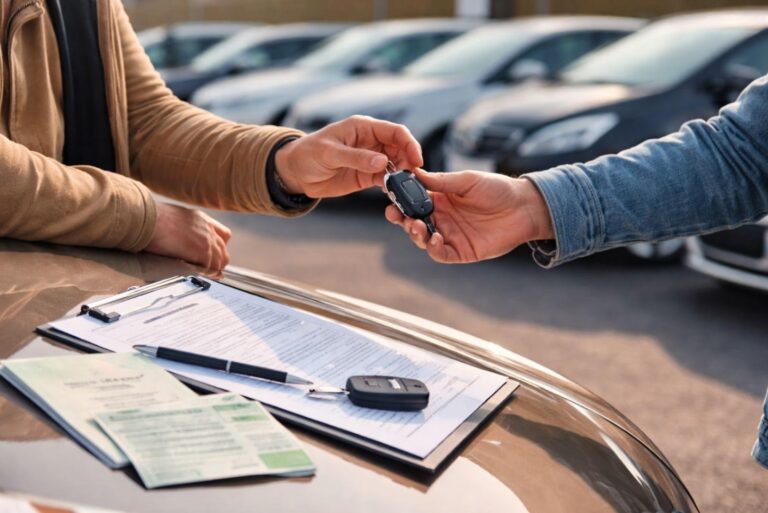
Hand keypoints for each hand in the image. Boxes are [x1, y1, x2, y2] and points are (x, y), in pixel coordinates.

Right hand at [144, 202, 231, 269]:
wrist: (146, 218)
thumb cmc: (151, 219)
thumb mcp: (173, 218)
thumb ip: (184, 228)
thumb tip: (179, 239)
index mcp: (201, 219)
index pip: (224, 235)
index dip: (220, 247)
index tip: (213, 255)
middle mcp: (208, 228)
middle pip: (223, 251)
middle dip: (217, 262)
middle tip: (208, 270)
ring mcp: (207, 239)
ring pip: (220, 261)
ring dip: (211, 270)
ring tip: (202, 276)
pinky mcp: (202, 251)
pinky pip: (211, 268)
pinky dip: (206, 274)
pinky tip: (197, 276)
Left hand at [275, 115, 422, 197]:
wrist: (296, 173)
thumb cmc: (308, 154)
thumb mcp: (330, 153)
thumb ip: (356, 157)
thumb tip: (382, 162)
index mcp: (364, 128)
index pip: (395, 131)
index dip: (409, 144)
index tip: (416, 160)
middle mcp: (371, 142)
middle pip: (400, 149)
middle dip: (409, 162)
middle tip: (410, 178)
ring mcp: (371, 160)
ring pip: (397, 165)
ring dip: (403, 176)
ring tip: (405, 189)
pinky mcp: (367, 176)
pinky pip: (387, 180)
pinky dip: (394, 187)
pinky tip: (395, 195)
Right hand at [385, 169, 553, 263]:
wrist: (524, 207)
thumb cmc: (497, 189)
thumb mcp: (467, 180)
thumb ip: (441, 181)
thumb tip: (415, 173)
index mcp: (439, 198)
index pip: (412, 201)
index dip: (400, 200)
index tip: (390, 196)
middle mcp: (441, 218)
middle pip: (412, 221)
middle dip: (401, 219)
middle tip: (397, 215)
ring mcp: (450, 235)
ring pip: (423, 239)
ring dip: (415, 234)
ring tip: (416, 226)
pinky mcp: (461, 251)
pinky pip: (441, 254)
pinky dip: (434, 249)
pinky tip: (436, 239)